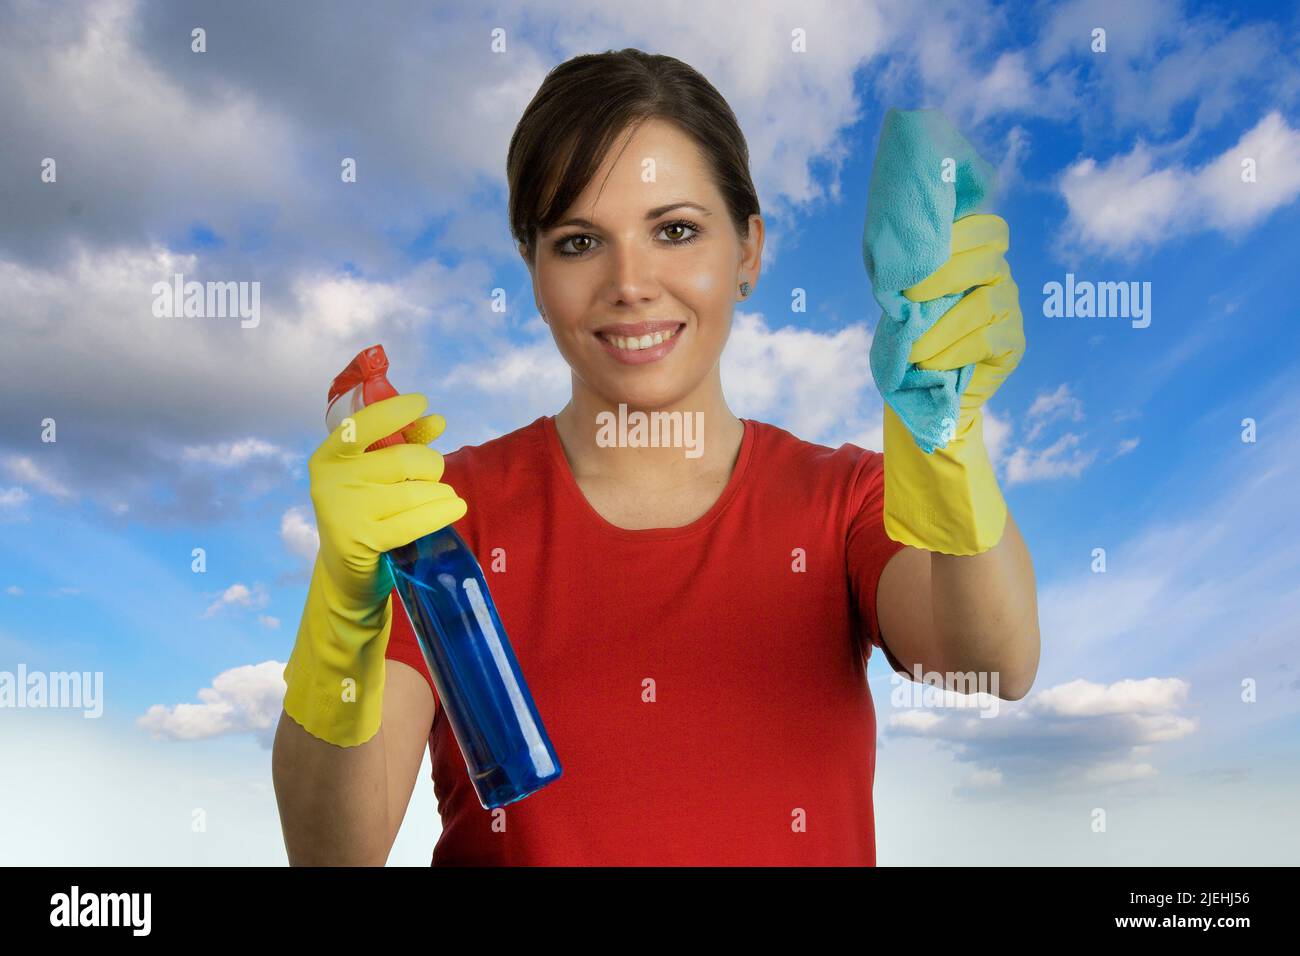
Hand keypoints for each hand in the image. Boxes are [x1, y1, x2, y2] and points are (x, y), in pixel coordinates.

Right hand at [309, 392, 467, 619]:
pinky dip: (442, 512)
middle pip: (403, 459)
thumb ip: (401, 442)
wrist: (347, 568)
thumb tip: (437, 421)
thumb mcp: (375, 472)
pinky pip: (416, 521)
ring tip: (442, 497)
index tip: (422, 402)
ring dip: (439, 493)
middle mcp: (332, 481)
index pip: (364, 424)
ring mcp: (345, 512)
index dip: (395, 411)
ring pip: (415, 490)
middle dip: (430, 465)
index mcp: (329, 456)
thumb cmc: (366, 508)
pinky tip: (455, 507)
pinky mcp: (364, 541)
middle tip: (432, 477)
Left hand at [903, 214, 1024, 432]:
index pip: (988, 229)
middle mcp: (1000, 277)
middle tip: (908, 299)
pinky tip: (930, 364)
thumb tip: (898, 266)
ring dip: (940, 328)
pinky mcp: (1014, 343)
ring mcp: (1011, 309)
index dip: (959, 236)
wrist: (925, 385)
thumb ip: (913, 278)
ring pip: (984, 305)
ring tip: (912, 350)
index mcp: (978, 257)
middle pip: (988, 261)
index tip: (918, 260)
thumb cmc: (913, 334)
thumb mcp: (908, 301)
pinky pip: (987, 340)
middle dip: (943, 276)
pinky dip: (953, 352)